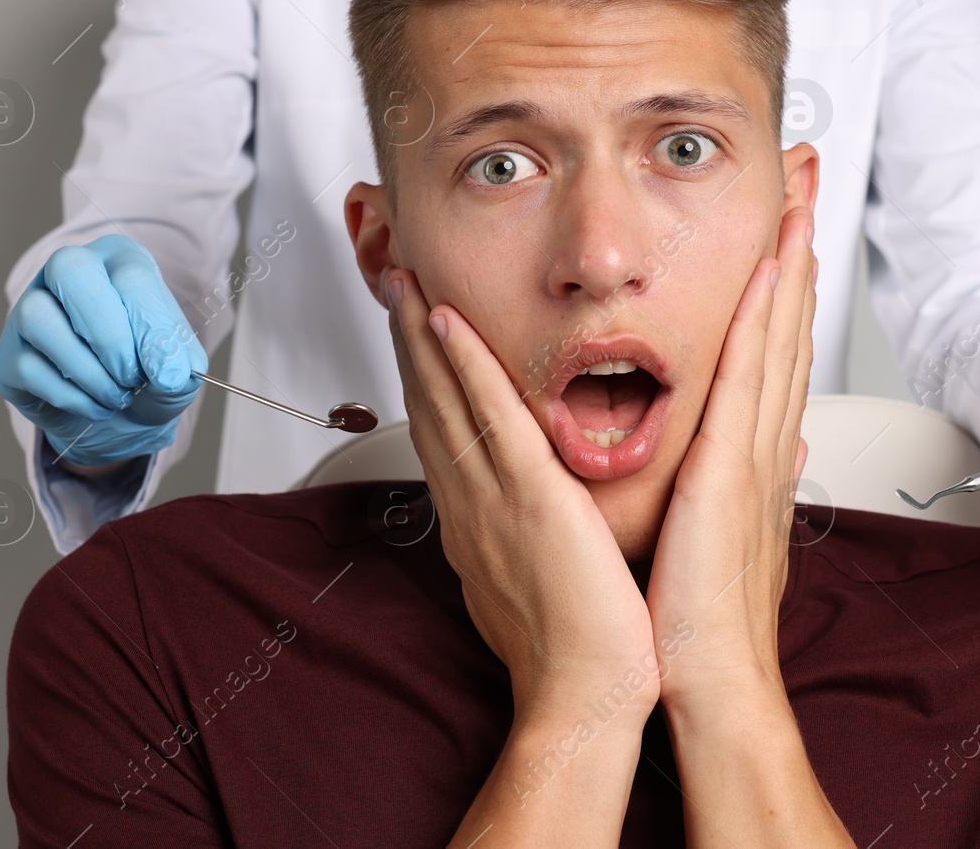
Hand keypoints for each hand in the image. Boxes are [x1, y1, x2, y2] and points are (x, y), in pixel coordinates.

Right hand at [0, 235, 206, 468]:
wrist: (125, 421)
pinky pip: (27, 366)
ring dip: (87, 371)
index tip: (167, 371)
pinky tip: (95, 406)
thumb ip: (177, 361)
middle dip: (107, 334)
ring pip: (38, 317)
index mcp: (119, 261)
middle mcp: (67, 273)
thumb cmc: (153, 377)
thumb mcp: (180, 369)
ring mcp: (28, 310)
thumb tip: (166, 372)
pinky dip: (70, 396)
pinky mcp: (8, 355)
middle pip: (70, 268)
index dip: (150, 325)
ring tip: (117, 397)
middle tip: (132, 376)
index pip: (131, 274)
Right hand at [383, 267, 658, 722]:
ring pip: (446, 398)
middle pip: (428, 406)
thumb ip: (523, 537)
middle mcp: (470, 503)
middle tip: (394, 283)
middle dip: (409, 342)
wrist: (584, 698)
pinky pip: (487, 415)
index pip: (442, 432)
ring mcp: (492, 497)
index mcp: (477, 521)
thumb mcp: (533, 580)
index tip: (417, 331)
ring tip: (405, 280)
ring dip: (422, 335)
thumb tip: (526, 516)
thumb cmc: (574, 651)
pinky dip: (462, 364)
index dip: (424, 377)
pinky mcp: (526, 496)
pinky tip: (443, 320)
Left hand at [645, 207, 815, 708]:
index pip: (775, 354)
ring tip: (798, 198)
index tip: (790, 229)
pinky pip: (748, 379)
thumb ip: (749, 487)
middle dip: (800, 249)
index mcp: (755, 460)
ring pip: (776, 338)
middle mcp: (765, 447)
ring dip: (790, 263)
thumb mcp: (730, 540)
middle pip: (787, 328)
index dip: (788, 287)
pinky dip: (763, 321)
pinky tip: (769, 270)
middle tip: (809, 180)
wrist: (711, 683)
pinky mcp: (732, 471)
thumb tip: (773, 451)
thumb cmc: (704, 624)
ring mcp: (754, 455)